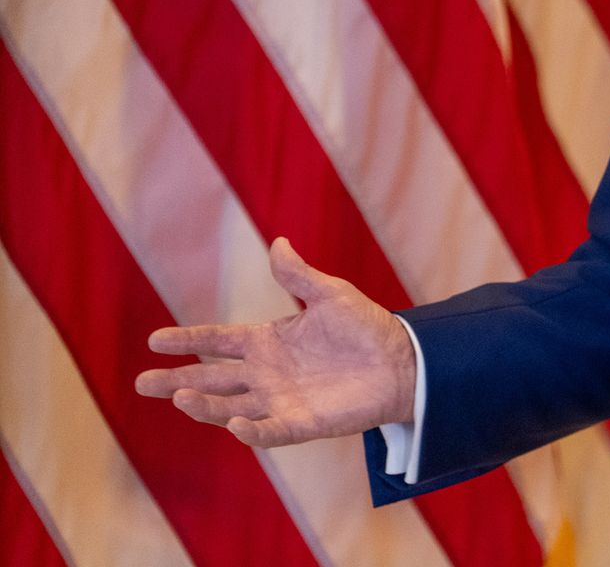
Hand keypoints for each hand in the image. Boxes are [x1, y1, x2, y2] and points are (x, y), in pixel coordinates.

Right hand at [135, 238, 415, 447]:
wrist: (404, 362)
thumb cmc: (367, 328)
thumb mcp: (332, 294)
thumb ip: (299, 276)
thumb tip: (277, 242)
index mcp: (268, 341)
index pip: (218, 341)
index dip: (188, 340)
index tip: (155, 340)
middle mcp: (266, 373)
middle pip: (212, 378)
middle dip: (177, 381)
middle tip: (143, 383)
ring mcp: (281, 400)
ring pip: (230, 406)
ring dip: (205, 406)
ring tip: (179, 398)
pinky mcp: (302, 423)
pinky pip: (270, 431)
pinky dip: (251, 430)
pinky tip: (233, 423)